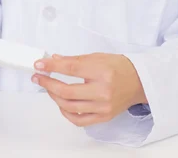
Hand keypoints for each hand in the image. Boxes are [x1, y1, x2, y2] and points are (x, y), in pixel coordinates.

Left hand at [31, 53, 146, 127]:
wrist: (139, 82)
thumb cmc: (119, 67)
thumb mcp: (97, 56)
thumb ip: (74, 59)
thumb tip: (53, 60)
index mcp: (101, 70)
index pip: (70, 68)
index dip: (52, 66)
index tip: (39, 64)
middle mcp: (102, 90)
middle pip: (67, 91)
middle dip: (48, 83)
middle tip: (39, 77)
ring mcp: (103, 106)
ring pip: (70, 106)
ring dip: (54, 97)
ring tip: (49, 88)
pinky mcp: (103, 117)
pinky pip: (79, 120)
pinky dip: (66, 113)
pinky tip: (61, 104)